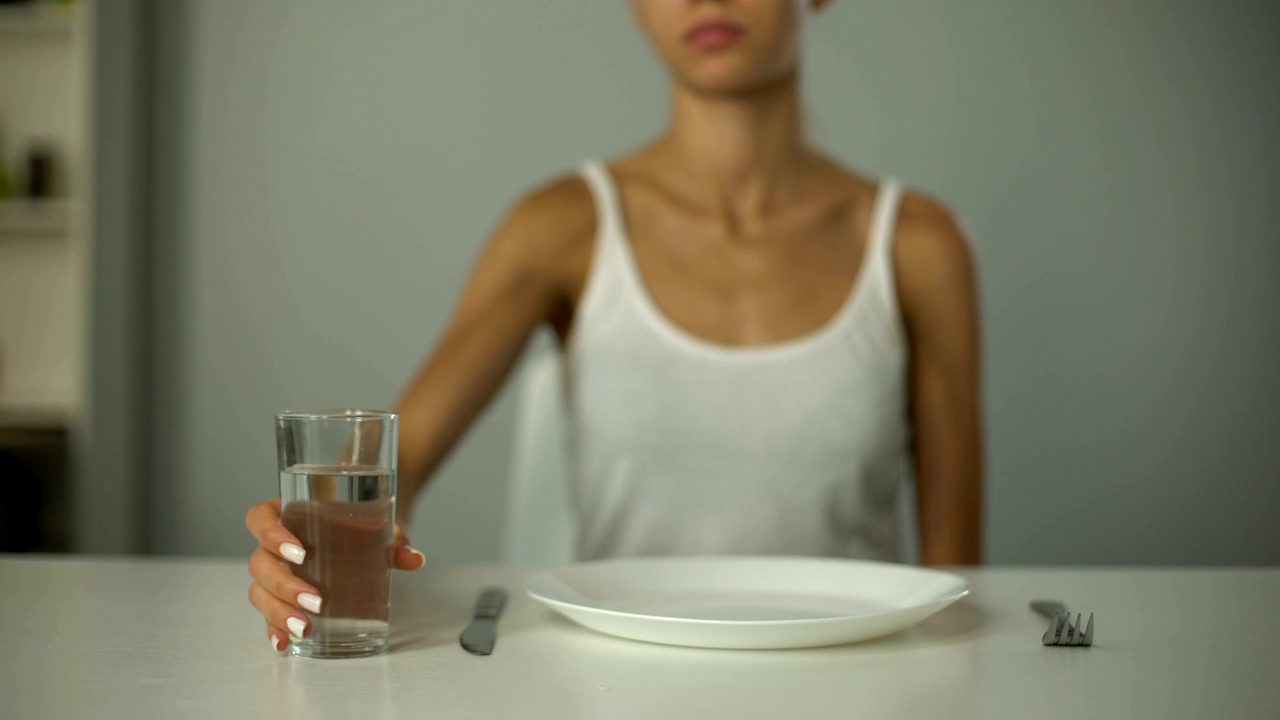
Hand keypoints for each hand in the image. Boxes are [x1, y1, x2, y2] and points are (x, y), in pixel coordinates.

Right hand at [244, 498, 425, 652]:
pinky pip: (268, 613)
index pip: (260, 518)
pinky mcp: (282, 596)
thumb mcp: (379, 522)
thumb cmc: (363, 519)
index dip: (271, 535)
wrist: (369, 525)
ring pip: (260, 591)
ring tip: (305, 627)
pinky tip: (286, 643)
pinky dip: (275, 629)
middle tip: (316, 600)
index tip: (299, 552)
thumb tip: (414, 558)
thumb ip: (394, 538)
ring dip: (279, 612)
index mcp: (287, 513)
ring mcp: (275, 571)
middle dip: (284, 585)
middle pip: (259, 563)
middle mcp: (273, 543)